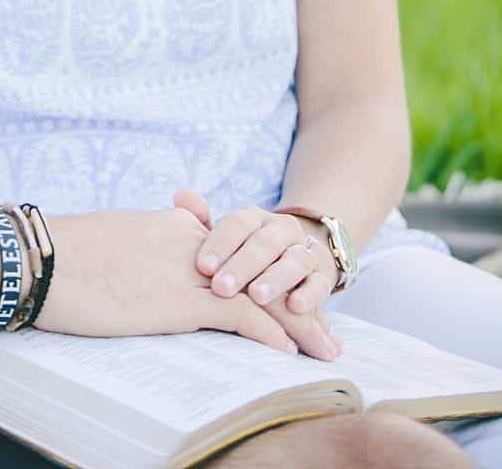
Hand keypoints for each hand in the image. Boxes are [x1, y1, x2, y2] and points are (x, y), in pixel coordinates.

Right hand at [36, 207, 339, 359]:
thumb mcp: (115, 244)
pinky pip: (239, 314)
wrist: (41, 259)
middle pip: (262, 274)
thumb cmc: (62, 259)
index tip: (291, 302)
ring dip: (298, 324)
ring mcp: (190, 271)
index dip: (269, 283)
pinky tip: (287, 351)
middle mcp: (194, 245)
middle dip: (298, 303)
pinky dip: (268, 332)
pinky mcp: (180, 298)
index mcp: (178, 231)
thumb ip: (145, 253)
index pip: (239, 258)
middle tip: (325, 331)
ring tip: (323, 348)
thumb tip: (147, 277)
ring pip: (262, 294)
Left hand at [194, 204, 341, 320]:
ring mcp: (305, 253)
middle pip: (265, 242)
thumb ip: (202, 221)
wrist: (293, 266)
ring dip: (276, 278)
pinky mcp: (321, 278)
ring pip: (294, 260)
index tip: (202, 267)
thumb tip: (180, 194)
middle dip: (243, 264)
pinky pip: (320, 284)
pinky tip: (295, 306)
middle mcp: (283, 231)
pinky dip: (309, 294)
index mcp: (256, 220)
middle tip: (222, 287)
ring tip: (256, 295)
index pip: (239, 223)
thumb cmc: (243, 259)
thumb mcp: (224, 243)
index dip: (221, 243)